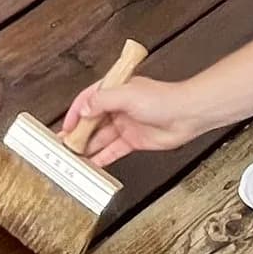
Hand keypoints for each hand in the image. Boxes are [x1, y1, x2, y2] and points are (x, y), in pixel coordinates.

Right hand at [60, 72, 213, 167]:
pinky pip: (113, 150)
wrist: (187, 115)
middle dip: (78, 133)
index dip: (75, 113)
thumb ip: (102, 101)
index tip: (66, 126)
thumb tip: (85, 109)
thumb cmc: (164, 98)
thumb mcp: (127, 95)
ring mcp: (125, 125)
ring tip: (76, 156)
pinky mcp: (134, 140)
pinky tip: (94, 163)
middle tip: (66, 145)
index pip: (87, 100)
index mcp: (114, 91)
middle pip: (92, 121)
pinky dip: (103, 157)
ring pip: (101, 138)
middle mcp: (118, 108)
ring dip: (88, 147)